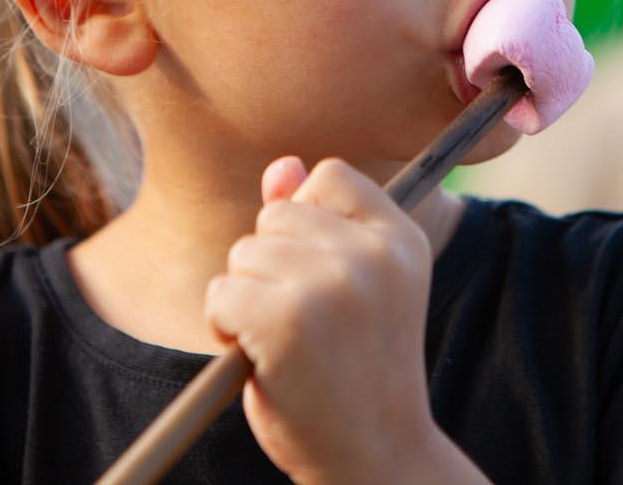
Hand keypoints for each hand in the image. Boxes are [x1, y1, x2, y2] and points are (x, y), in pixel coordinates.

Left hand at [206, 157, 472, 483]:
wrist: (375, 457)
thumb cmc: (357, 372)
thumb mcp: (354, 287)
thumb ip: (319, 222)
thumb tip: (281, 165)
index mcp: (402, 239)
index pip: (331, 175)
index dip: (306, 216)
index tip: (320, 271)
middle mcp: (373, 254)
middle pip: (276, 212)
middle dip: (269, 262)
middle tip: (304, 322)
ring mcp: (331, 285)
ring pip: (243, 252)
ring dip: (245, 296)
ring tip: (285, 342)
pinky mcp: (285, 320)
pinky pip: (220, 293)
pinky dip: (224, 325)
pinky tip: (260, 357)